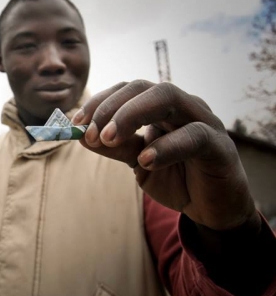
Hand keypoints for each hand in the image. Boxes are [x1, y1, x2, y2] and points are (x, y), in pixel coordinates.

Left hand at [72, 80, 256, 230]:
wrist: (211, 209)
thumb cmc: (175, 178)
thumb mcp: (138, 161)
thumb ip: (115, 147)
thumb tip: (81, 135)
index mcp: (160, 108)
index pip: (127, 90)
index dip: (99, 102)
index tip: (76, 123)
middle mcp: (182, 106)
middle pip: (143, 87)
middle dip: (111, 107)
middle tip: (90, 133)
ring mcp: (203, 120)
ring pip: (168, 96)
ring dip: (131, 114)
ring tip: (108, 140)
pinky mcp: (220, 145)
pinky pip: (193, 135)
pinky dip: (166, 146)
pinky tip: (145, 160)